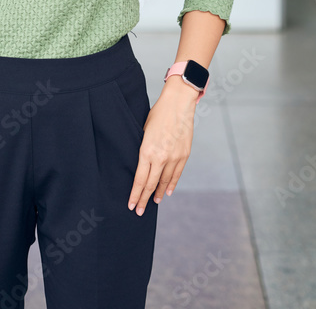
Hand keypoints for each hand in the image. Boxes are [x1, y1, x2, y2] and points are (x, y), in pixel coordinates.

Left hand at [127, 77, 198, 215]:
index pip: (140, 180)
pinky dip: (172, 185)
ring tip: (153, 203)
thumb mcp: (143, 131)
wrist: (178, 104)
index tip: (131, 205)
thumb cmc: (158, 114)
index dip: (135, 194)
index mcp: (147, 151)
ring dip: (158, 194)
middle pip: (151, 185)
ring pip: (165, 182)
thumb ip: (143, 149)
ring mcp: (174, 158)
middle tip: (139, 211)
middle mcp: (161, 158)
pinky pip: (177, 175)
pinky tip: (167, 192)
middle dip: (144, 199)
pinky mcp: (184, 155)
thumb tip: (140, 163)